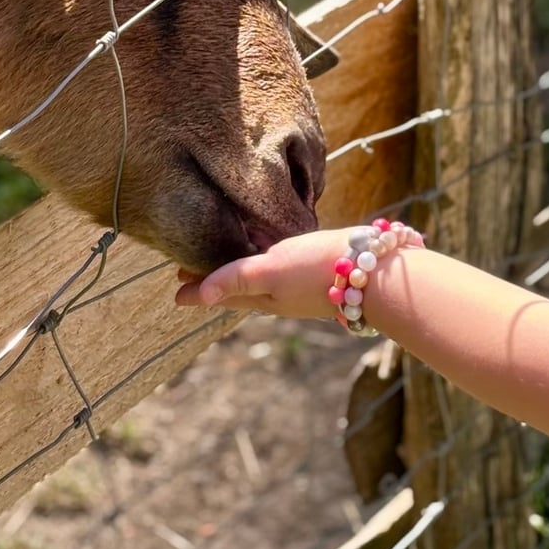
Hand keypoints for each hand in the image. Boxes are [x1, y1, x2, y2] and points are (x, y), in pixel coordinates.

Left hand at [174, 227, 346, 318]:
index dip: (199, 289)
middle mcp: (279, 294)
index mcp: (263, 296)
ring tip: (227, 264)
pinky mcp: (319, 272)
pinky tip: (275, 252)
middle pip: (239, 289)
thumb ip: (237, 278)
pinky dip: (267, 265)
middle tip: (192, 274)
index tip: (175, 287)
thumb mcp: (272, 271)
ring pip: (260, 282)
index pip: (222, 293)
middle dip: (216, 282)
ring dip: (239, 275)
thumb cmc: (318, 270)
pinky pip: (282, 271)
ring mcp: (299, 285)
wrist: (373, 274)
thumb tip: (196, 296)